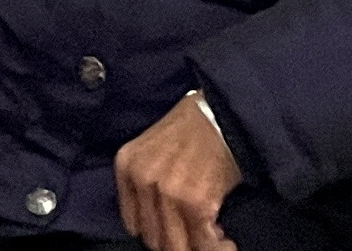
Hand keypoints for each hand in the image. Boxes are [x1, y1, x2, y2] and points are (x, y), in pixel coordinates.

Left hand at [115, 93, 241, 250]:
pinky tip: (225, 238)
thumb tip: (158, 221)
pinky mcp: (195, 203)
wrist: (223, 113)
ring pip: (175, 246)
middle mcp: (142, 180)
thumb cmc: (192, 127)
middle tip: (195, 235)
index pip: (133, 223)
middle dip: (175, 241)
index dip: (156, 231)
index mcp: (126, 165)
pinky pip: (202, 243)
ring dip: (195, 247)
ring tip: (212, 238)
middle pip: (153, 238)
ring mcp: (168, 193)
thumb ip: (145, 182)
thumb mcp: (151, 147)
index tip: (175, 230)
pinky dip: (216, 246)